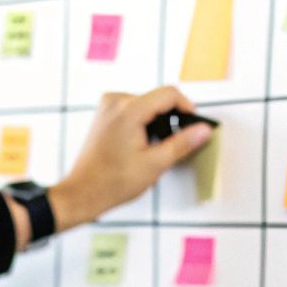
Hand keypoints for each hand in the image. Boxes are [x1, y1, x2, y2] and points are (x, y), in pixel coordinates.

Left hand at [48, 86, 212, 229]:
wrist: (83, 192)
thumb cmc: (112, 182)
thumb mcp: (155, 164)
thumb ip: (182, 143)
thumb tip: (203, 130)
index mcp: (129, 110)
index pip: (169, 94)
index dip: (187, 108)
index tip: (194, 125)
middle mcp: (116, 102)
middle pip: (158, 99)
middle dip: (170, 120)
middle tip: (172, 145)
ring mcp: (108, 107)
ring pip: (147, 105)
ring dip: (156, 123)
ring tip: (152, 149)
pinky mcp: (105, 114)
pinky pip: (133, 110)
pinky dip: (143, 124)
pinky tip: (140, 146)